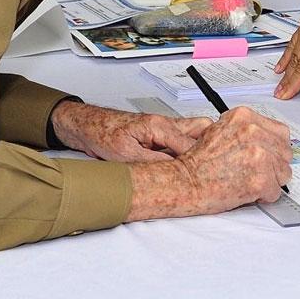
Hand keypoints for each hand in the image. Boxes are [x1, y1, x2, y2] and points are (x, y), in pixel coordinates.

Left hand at [50, 100, 210, 162]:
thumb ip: (152, 163)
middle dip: (209, 146)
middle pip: (201, 128)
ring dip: (197, 149)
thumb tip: (172, 173)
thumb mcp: (126, 154)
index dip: (200, 161)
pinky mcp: (160, 135)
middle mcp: (165, 124)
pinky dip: (187, 151)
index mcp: (159, 126)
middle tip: (211, 167)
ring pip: (193, 133)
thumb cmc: (102, 133)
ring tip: (200, 169)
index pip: (189, 144)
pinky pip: (181, 140)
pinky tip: (185, 166)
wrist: (88, 126)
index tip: (209, 174)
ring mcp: (164, 128)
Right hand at [126, 106, 292, 219]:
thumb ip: (247, 130)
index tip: (267, 154)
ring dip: (270, 181)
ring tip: (248, 181)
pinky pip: (276, 192)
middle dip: (274, 164)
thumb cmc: (198, 162)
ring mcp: (259, 156)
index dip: (274, 147)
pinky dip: (263, 196)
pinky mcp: (261, 179)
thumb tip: (268, 139)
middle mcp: (254, 132)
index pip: (280, 131)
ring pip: (284, 172)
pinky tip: (247, 192)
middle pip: (285, 151)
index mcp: (245, 117)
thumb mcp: (220, 130)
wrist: (184, 182)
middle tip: (255, 171)